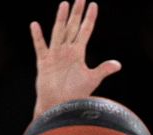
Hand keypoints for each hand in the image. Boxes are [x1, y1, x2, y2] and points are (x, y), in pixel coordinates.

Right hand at [32, 0, 120, 114]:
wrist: (61, 106)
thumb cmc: (76, 94)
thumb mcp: (92, 79)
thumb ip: (103, 69)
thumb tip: (118, 64)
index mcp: (78, 53)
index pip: (85, 31)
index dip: (89, 18)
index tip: (93, 4)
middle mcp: (66, 50)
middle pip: (72, 27)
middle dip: (76, 13)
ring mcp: (55, 55)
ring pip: (59, 32)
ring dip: (61, 19)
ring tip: (64, 4)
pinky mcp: (44, 62)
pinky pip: (40, 47)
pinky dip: (37, 37)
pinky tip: (35, 25)